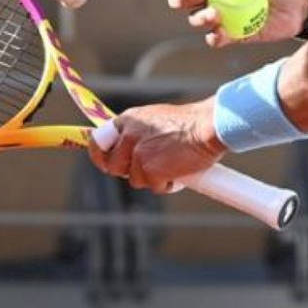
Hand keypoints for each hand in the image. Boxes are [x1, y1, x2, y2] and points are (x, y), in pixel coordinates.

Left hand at [85, 100, 223, 192]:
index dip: (101, 156)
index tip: (106, 163)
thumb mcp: (156, 120)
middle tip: (150, 169)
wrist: (209, 126)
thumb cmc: (190, 123)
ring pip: (136, 180)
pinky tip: (180, 171)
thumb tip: (128, 150)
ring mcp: (138, 154)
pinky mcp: (150, 170)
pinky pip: (155, 187)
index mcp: (128, 120)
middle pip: (114, 167)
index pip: (98, 141)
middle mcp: (128, 136)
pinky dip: (168, 184)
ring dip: (154, 178)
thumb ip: (139, 133)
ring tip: (173, 164)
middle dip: (130, 172)